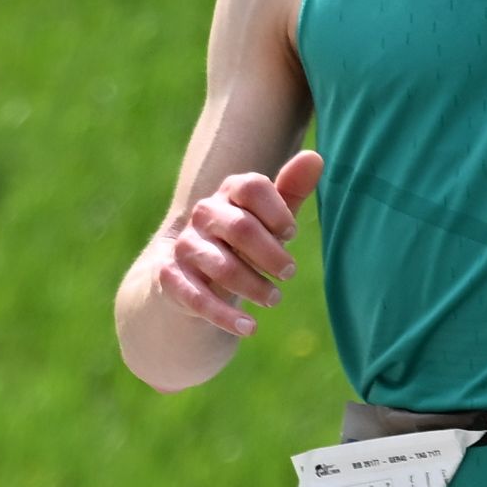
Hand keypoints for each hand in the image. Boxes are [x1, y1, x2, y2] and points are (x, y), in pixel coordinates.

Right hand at [146, 149, 318, 337]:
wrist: (188, 275)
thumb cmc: (241, 242)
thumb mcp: (267, 219)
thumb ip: (289, 192)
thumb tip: (315, 158)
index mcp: (229, 194)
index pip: (251, 187)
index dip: (276, 211)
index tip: (290, 234)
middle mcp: (204, 215)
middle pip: (240, 228)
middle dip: (271, 254)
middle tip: (289, 272)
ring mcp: (185, 247)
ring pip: (221, 266)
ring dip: (253, 286)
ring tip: (273, 299)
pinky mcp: (171, 279)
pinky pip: (197, 298)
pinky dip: (225, 316)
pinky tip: (249, 328)